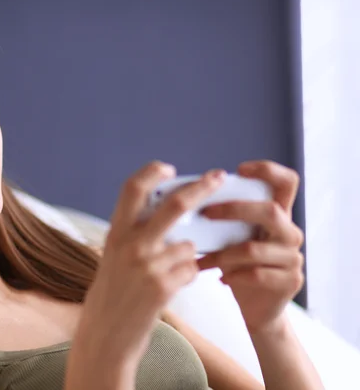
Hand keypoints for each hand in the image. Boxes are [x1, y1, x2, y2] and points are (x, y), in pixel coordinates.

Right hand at [75, 161, 225, 366]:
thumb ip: (134, 235)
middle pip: (174, 205)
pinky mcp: (163, 287)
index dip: (152, 173)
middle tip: (218, 177)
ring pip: (188, 244)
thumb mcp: (113, 258)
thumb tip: (168, 216)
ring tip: (170, 272)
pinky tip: (172, 286)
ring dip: (188, 255)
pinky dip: (188, 274)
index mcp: (115, 234)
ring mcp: (148, 266)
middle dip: (201, 188)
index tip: (169, 168)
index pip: (132, 188)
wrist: (105, 337)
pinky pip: (191, 269)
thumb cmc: (110, 296)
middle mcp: (130, 245)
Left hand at [197, 160, 304, 334]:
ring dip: (222, 253)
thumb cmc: (239, 265)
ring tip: (203, 259)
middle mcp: (290, 232)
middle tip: (206, 213)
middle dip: (234, 209)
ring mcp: (293, 258)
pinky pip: (257, 274)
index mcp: (278, 215)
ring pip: (254, 249)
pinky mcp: (290, 281)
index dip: (268, 170)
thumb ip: (223, 218)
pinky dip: (233, 275)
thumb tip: (183, 198)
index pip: (287, 182)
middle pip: (270, 211)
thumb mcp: (232, 237)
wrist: (258, 308)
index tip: (239, 169)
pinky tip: (221, 278)